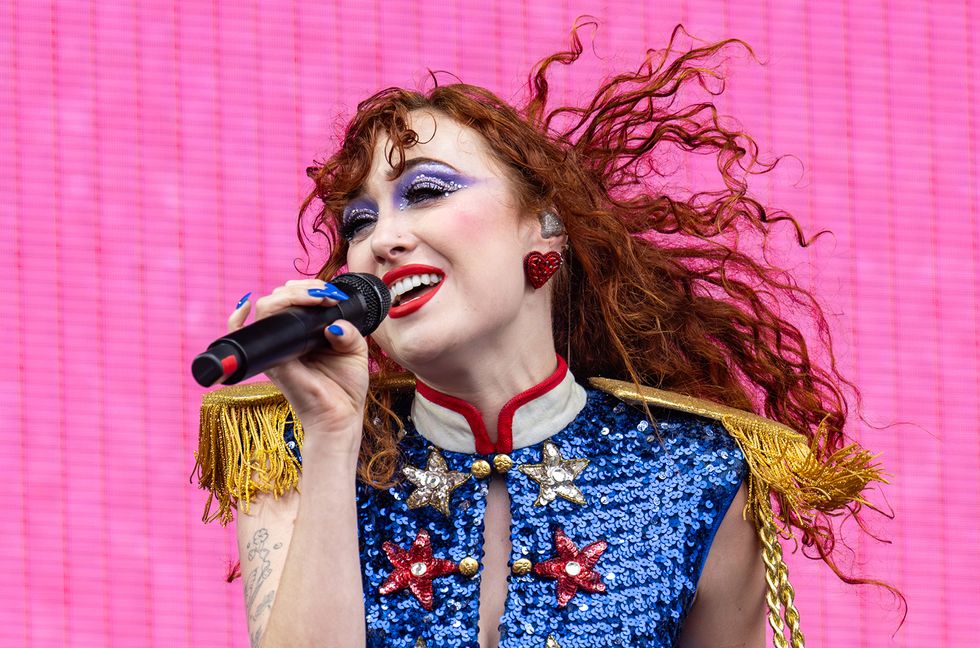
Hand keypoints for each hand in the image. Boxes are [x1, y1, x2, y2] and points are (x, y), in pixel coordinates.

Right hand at [228, 280, 369, 454]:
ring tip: (317, 297)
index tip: (331, 292)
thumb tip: (332, 323)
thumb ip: (348, 330)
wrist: (342, 417)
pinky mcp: (273, 362)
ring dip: (291, 295)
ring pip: (266, 309)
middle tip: (326, 294)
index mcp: (304, 334)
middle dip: (303, 288)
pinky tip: (248, 305)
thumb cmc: (346, 388)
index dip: (309, 288)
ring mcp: (277, 350)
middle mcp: (287, 339)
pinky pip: (245, 335)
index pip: (294, 300)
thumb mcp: (355, 350)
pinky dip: (238, 318)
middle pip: (279, 299)